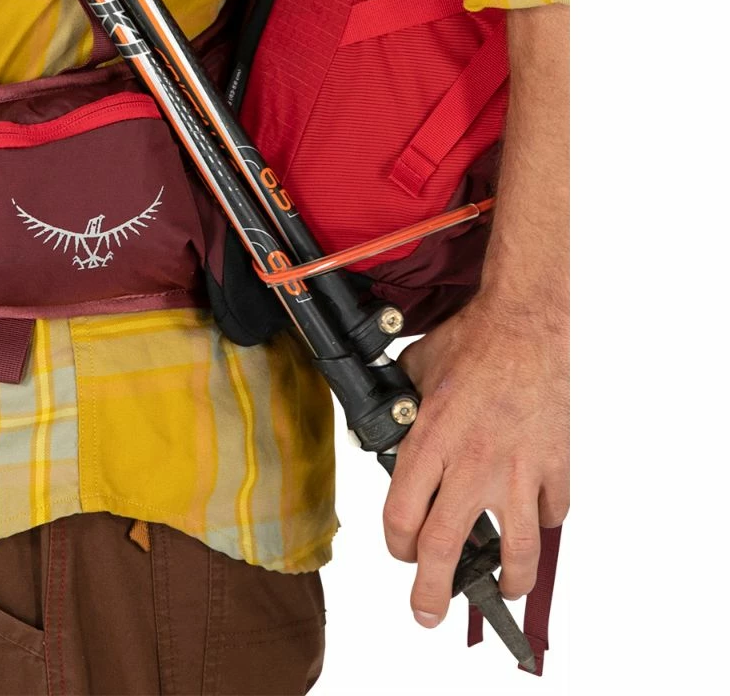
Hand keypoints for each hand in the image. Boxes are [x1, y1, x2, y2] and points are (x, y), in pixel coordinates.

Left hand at [382, 281, 568, 627]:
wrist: (529, 325)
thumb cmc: (474, 341)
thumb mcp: (417, 368)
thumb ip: (401, 402)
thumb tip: (382, 416)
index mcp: (429, 442)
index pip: (400, 516)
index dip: (395, 544)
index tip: (400, 550)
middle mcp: (470, 465)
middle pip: (444, 550)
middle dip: (431, 592)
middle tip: (427, 612)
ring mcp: (516, 472)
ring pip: (512, 552)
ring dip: (505, 579)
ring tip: (500, 588)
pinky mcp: (555, 469)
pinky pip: (551, 515)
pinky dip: (543, 523)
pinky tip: (534, 518)